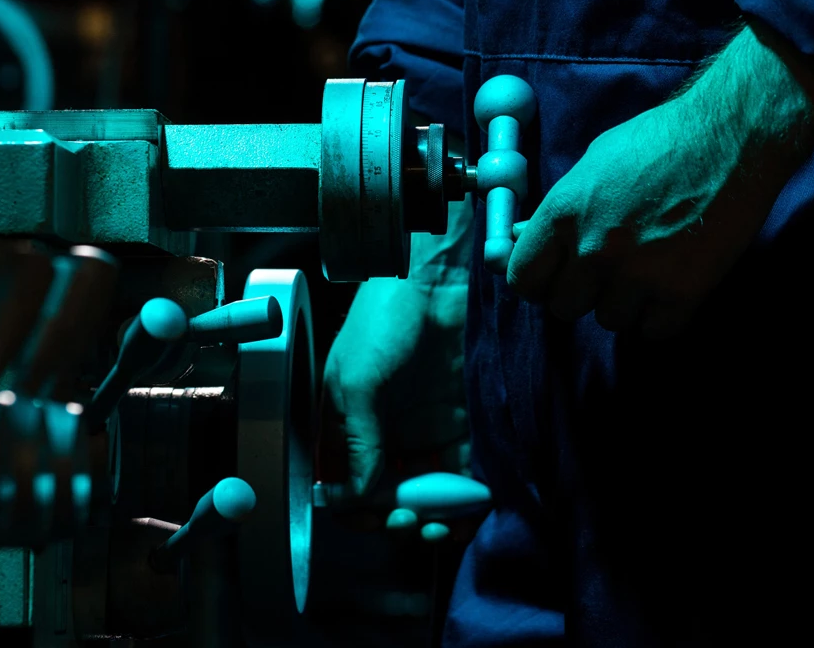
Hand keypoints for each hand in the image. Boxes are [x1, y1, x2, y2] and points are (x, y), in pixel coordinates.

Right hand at [322, 202, 473, 495]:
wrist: (433, 284)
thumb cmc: (382, 322)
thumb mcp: (355, 379)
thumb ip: (358, 439)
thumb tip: (358, 494)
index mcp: (346, 425)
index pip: (344, 484)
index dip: (356, 511)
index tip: (375, 520)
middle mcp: (382, 434)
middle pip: (387, 496)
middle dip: (399, 519)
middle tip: (412, 523)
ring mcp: (420, 431)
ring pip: (425, 491)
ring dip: (433, 517)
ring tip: (443, 529)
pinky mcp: (457, 425)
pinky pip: (460, 473)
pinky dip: (464, 497)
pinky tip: (469, 510)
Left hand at [507, 24, 813, 337]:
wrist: (729, 137)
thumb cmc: (658, 141)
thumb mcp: (592, 165)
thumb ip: (557, 210)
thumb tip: (521, 238)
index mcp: (562, 214)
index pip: (523, 279)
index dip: (538, 281)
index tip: (554, 276)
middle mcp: (593, 250)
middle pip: (563, 308)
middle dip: (581, 293)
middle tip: (605, 272)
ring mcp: (638, 275)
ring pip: (609, 321)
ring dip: (624, 303)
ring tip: (646, 270)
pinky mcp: (682, 292)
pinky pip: (654, 331)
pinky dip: (661, 317)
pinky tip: (670, 287)